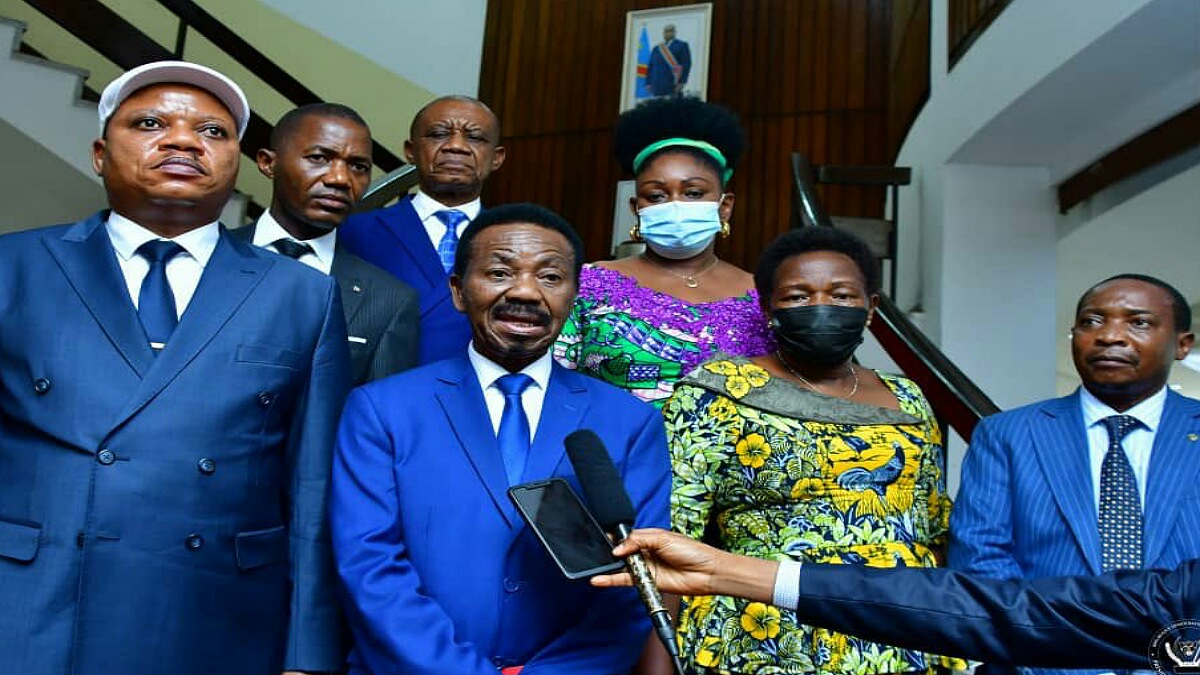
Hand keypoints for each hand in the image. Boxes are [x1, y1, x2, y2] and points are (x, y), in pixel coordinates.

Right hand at [590, 528, 722, 594]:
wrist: (707, 572)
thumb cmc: (692, 551)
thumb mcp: (662, 538)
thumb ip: (638, 541)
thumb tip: (619, 548)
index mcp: (650, 539)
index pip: (627, 537)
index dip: (616, 538)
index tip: (605, 539)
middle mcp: (647, 553)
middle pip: (623, 553)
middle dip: (611, 553)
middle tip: (600, 553)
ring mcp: (647, 569)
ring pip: (623, 568)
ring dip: (609, 568)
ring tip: (596, 568)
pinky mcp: (648, 583)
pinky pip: (627, 581)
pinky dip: (612, 581)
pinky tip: (601, 580)